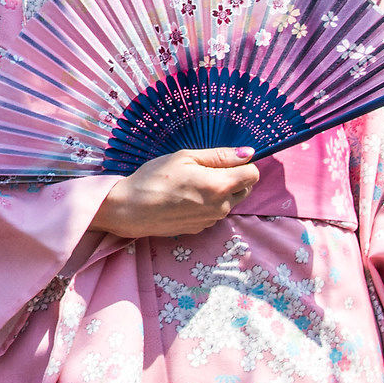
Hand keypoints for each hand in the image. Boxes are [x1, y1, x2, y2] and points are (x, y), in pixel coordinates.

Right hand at [94, 145, 260, 239]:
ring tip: (192, 185)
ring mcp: (211, 220)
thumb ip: (220, 156)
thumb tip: (248, 153)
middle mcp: (221, 207)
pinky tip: (185, 199)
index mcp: (220, 186)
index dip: (243, 164)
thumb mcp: (185, 157)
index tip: (226, 160)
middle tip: (206, 171)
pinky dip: (207, 204)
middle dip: (233, 179)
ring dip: (220, 192)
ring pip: (229, 202)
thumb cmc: (155, 178)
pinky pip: (213, 213)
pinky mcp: (200, 229)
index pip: (253, 175)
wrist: (131, 210)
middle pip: (244, 190)